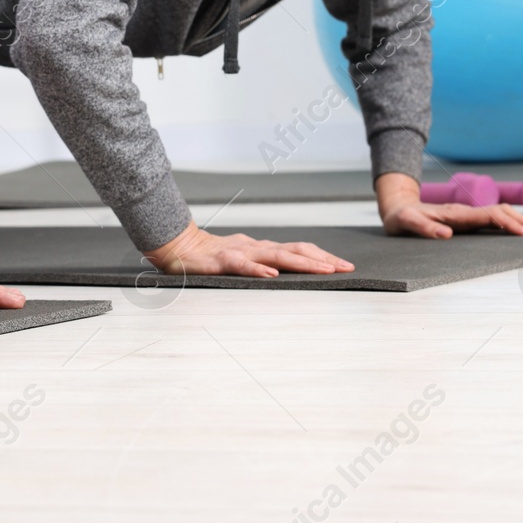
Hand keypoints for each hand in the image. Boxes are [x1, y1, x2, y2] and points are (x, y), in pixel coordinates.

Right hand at [143, 221, 353, 277]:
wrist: (177, 248)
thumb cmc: (209, 257)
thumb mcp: (241, 260)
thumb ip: (261, 264)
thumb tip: (285, 273)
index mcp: (262, 249)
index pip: (299, 249)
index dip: (322, 256)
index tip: (344, 266)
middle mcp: (256, 247)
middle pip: (295, 250)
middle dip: (322, 259)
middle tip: (345, 268)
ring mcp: (240, 252)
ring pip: (276, 255)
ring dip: (303, 263)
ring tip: (324, 270)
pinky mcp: (222, 260)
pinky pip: (242, 264)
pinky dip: (258, 268)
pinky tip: (271, 274)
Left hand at [376, 172, 522, 238]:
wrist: (397, 207)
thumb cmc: (401, 218)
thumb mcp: (405, 223)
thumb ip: (423, 227)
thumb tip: (446, 234)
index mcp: (456, 214)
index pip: (488, 216)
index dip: (508, 224)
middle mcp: (465, 212)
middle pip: (501, 213)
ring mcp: (467, 215)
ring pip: (500, 214)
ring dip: (520, 221)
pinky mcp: (466, 219)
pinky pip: (493, 219)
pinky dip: (510, 223)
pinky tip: (520, 231)